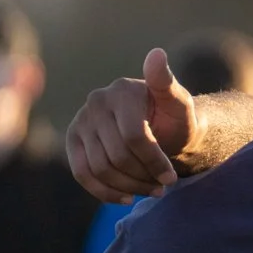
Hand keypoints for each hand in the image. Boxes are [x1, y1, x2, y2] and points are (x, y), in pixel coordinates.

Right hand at [66, 48, 196, 202]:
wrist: (165, 129)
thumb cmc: (176, 120)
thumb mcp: (180, 104)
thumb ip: (168, 84)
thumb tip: (157, 54)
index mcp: (122, 90)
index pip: (134, 136)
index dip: (154, 162)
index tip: (171, 179)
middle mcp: (96, 101)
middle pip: (117, 156)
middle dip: (143, 177)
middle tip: (162, 186)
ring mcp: (80, 120)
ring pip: (99, 169)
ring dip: (128, 187)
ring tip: (150, 190)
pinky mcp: (72, 140)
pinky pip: (82, 174)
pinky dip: (104, 192)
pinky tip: (126, 198)